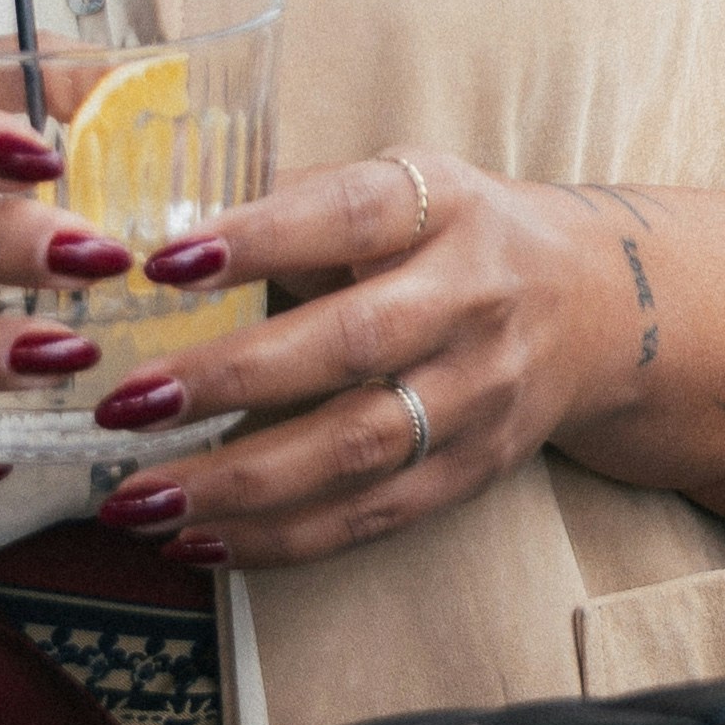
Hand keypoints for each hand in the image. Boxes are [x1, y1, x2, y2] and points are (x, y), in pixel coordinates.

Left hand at [72, 147, 620, 570]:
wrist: (597, 308)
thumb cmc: (456, 235)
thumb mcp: (403, 183)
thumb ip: (297, 199)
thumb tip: (158, 222)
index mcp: (445, 207)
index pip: (349, 216)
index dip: (259, 238)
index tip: (162, 262)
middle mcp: (472, 299)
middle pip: (351, 344)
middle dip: (230, 378)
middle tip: (127, 403)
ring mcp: (479, 394)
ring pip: (357, 448)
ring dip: (238, 482)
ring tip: (136, 500)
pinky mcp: (473, 470)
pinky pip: (370, 516)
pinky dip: (278, 538)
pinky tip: (195, 542)